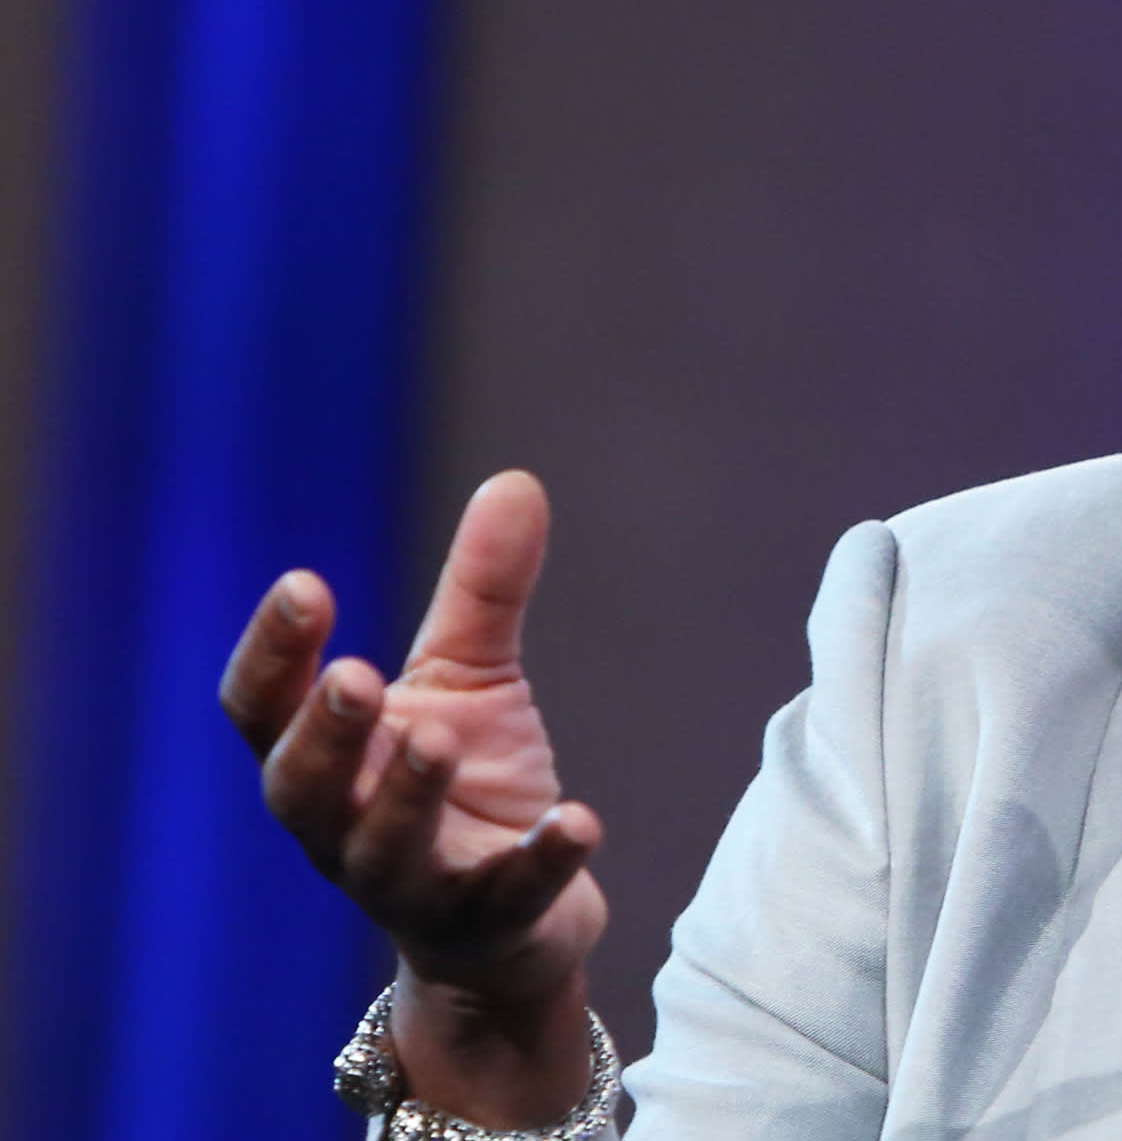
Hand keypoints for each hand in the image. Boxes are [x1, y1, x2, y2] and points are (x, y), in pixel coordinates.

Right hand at [219, 471, 604, 1119]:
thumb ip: (482, 591)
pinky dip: (541, 862)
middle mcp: (344, 828)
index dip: (273, 654)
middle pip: (302, 788)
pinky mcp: (487, 923)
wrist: (510, 923)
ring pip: (383, 852)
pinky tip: (580, 821)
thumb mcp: (471, 680)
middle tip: (353, 674)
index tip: (305, 585)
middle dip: (323, 733)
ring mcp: (410, 886)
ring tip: (438, 741)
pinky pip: (508, 898)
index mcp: (324, 757)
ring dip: (406, 796)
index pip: (261, 710)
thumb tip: (516, 479)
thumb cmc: (462, 783)